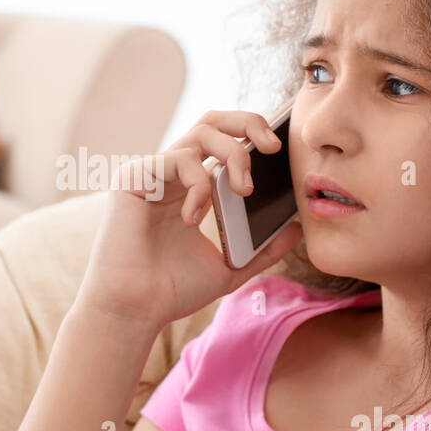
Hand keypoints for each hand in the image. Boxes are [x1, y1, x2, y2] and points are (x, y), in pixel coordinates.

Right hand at [76, 109, 303, 331]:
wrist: (134, 310)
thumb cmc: (172, 291)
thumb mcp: (230, 268)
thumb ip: (262, 249)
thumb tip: (297, 229)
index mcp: (191, 187)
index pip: (225, 142)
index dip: (253, 135)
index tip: (281, 151)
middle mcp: (171, 173)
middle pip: (213, 121)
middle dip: (248, 123)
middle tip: (272, 148)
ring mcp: (152, 172)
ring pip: (201, 132)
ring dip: (233, 155)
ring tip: (243, 190)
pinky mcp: (133, 176)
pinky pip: (179, 160)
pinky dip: (198, 186)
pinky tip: (192, 219)